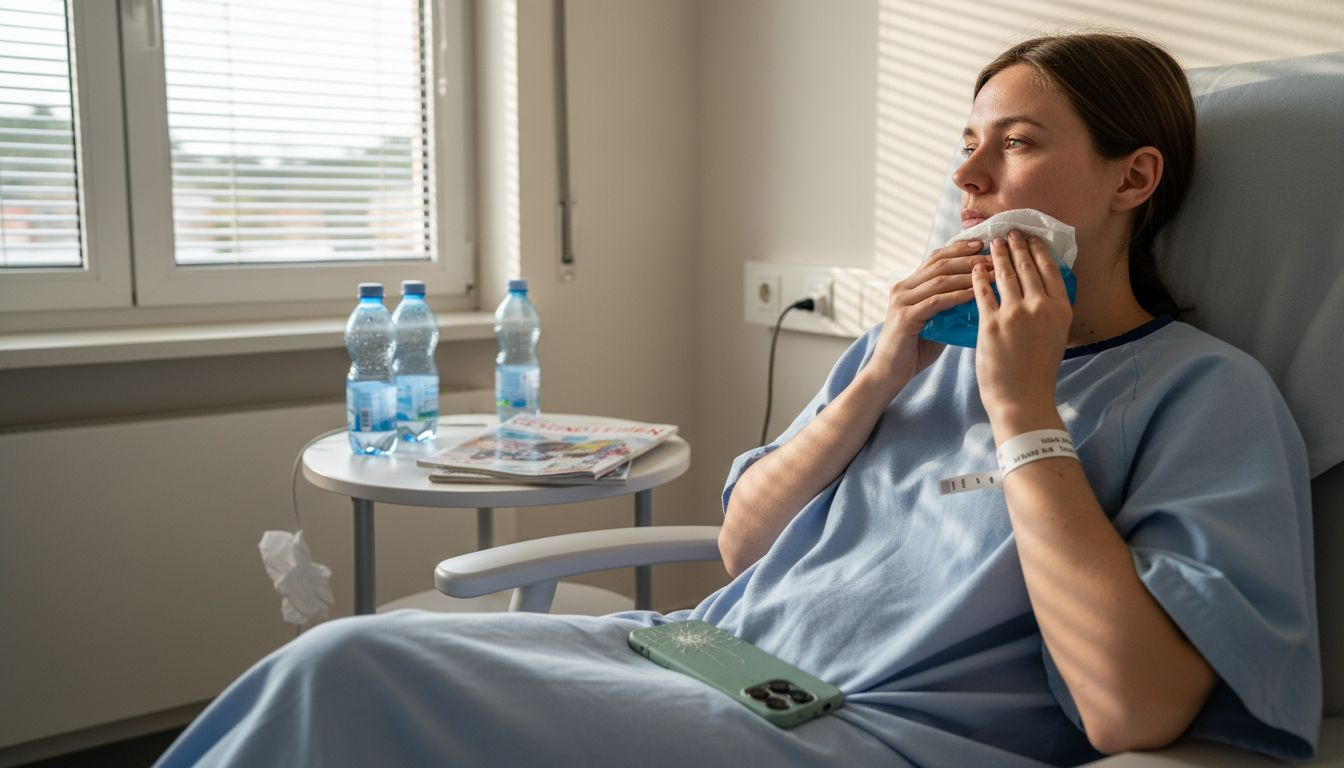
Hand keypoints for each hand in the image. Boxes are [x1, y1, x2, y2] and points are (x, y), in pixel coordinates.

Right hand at [863, 239, 985, 397]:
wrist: (887, 374)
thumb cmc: (913, 351)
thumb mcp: (933, 322)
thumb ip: (948, 307)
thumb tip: (979, 297)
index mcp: (908, 286)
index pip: (935, 258)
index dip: (959, 249)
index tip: (981, 244)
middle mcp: (902, 289)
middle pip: (939, 264)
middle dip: (968, 258)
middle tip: (993, 257)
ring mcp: (901, 302)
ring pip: (939, 279)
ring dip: (968, 275)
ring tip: (991, 274)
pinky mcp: (905, 317)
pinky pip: (936, 301)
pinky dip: (958, 295)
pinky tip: (975, 294)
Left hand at [971, 230, 1071, 429]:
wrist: (1021, 398)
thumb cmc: (1038, 371)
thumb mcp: (1055, 336)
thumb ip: (1049, 311)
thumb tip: (1041, 289)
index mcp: (1060, 310)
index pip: (1050, 269)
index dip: (1038, 250)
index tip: (1031, 237)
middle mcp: (1040, 307)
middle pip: (1027, 266)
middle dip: (1016, 245)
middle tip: (1008, 232)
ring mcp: (1015, 314)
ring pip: (1005, 274)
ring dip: (997, 254)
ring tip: (991, 243)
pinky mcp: (991, 323)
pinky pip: (983, 291)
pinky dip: (978, 277)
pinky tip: (974, 268)